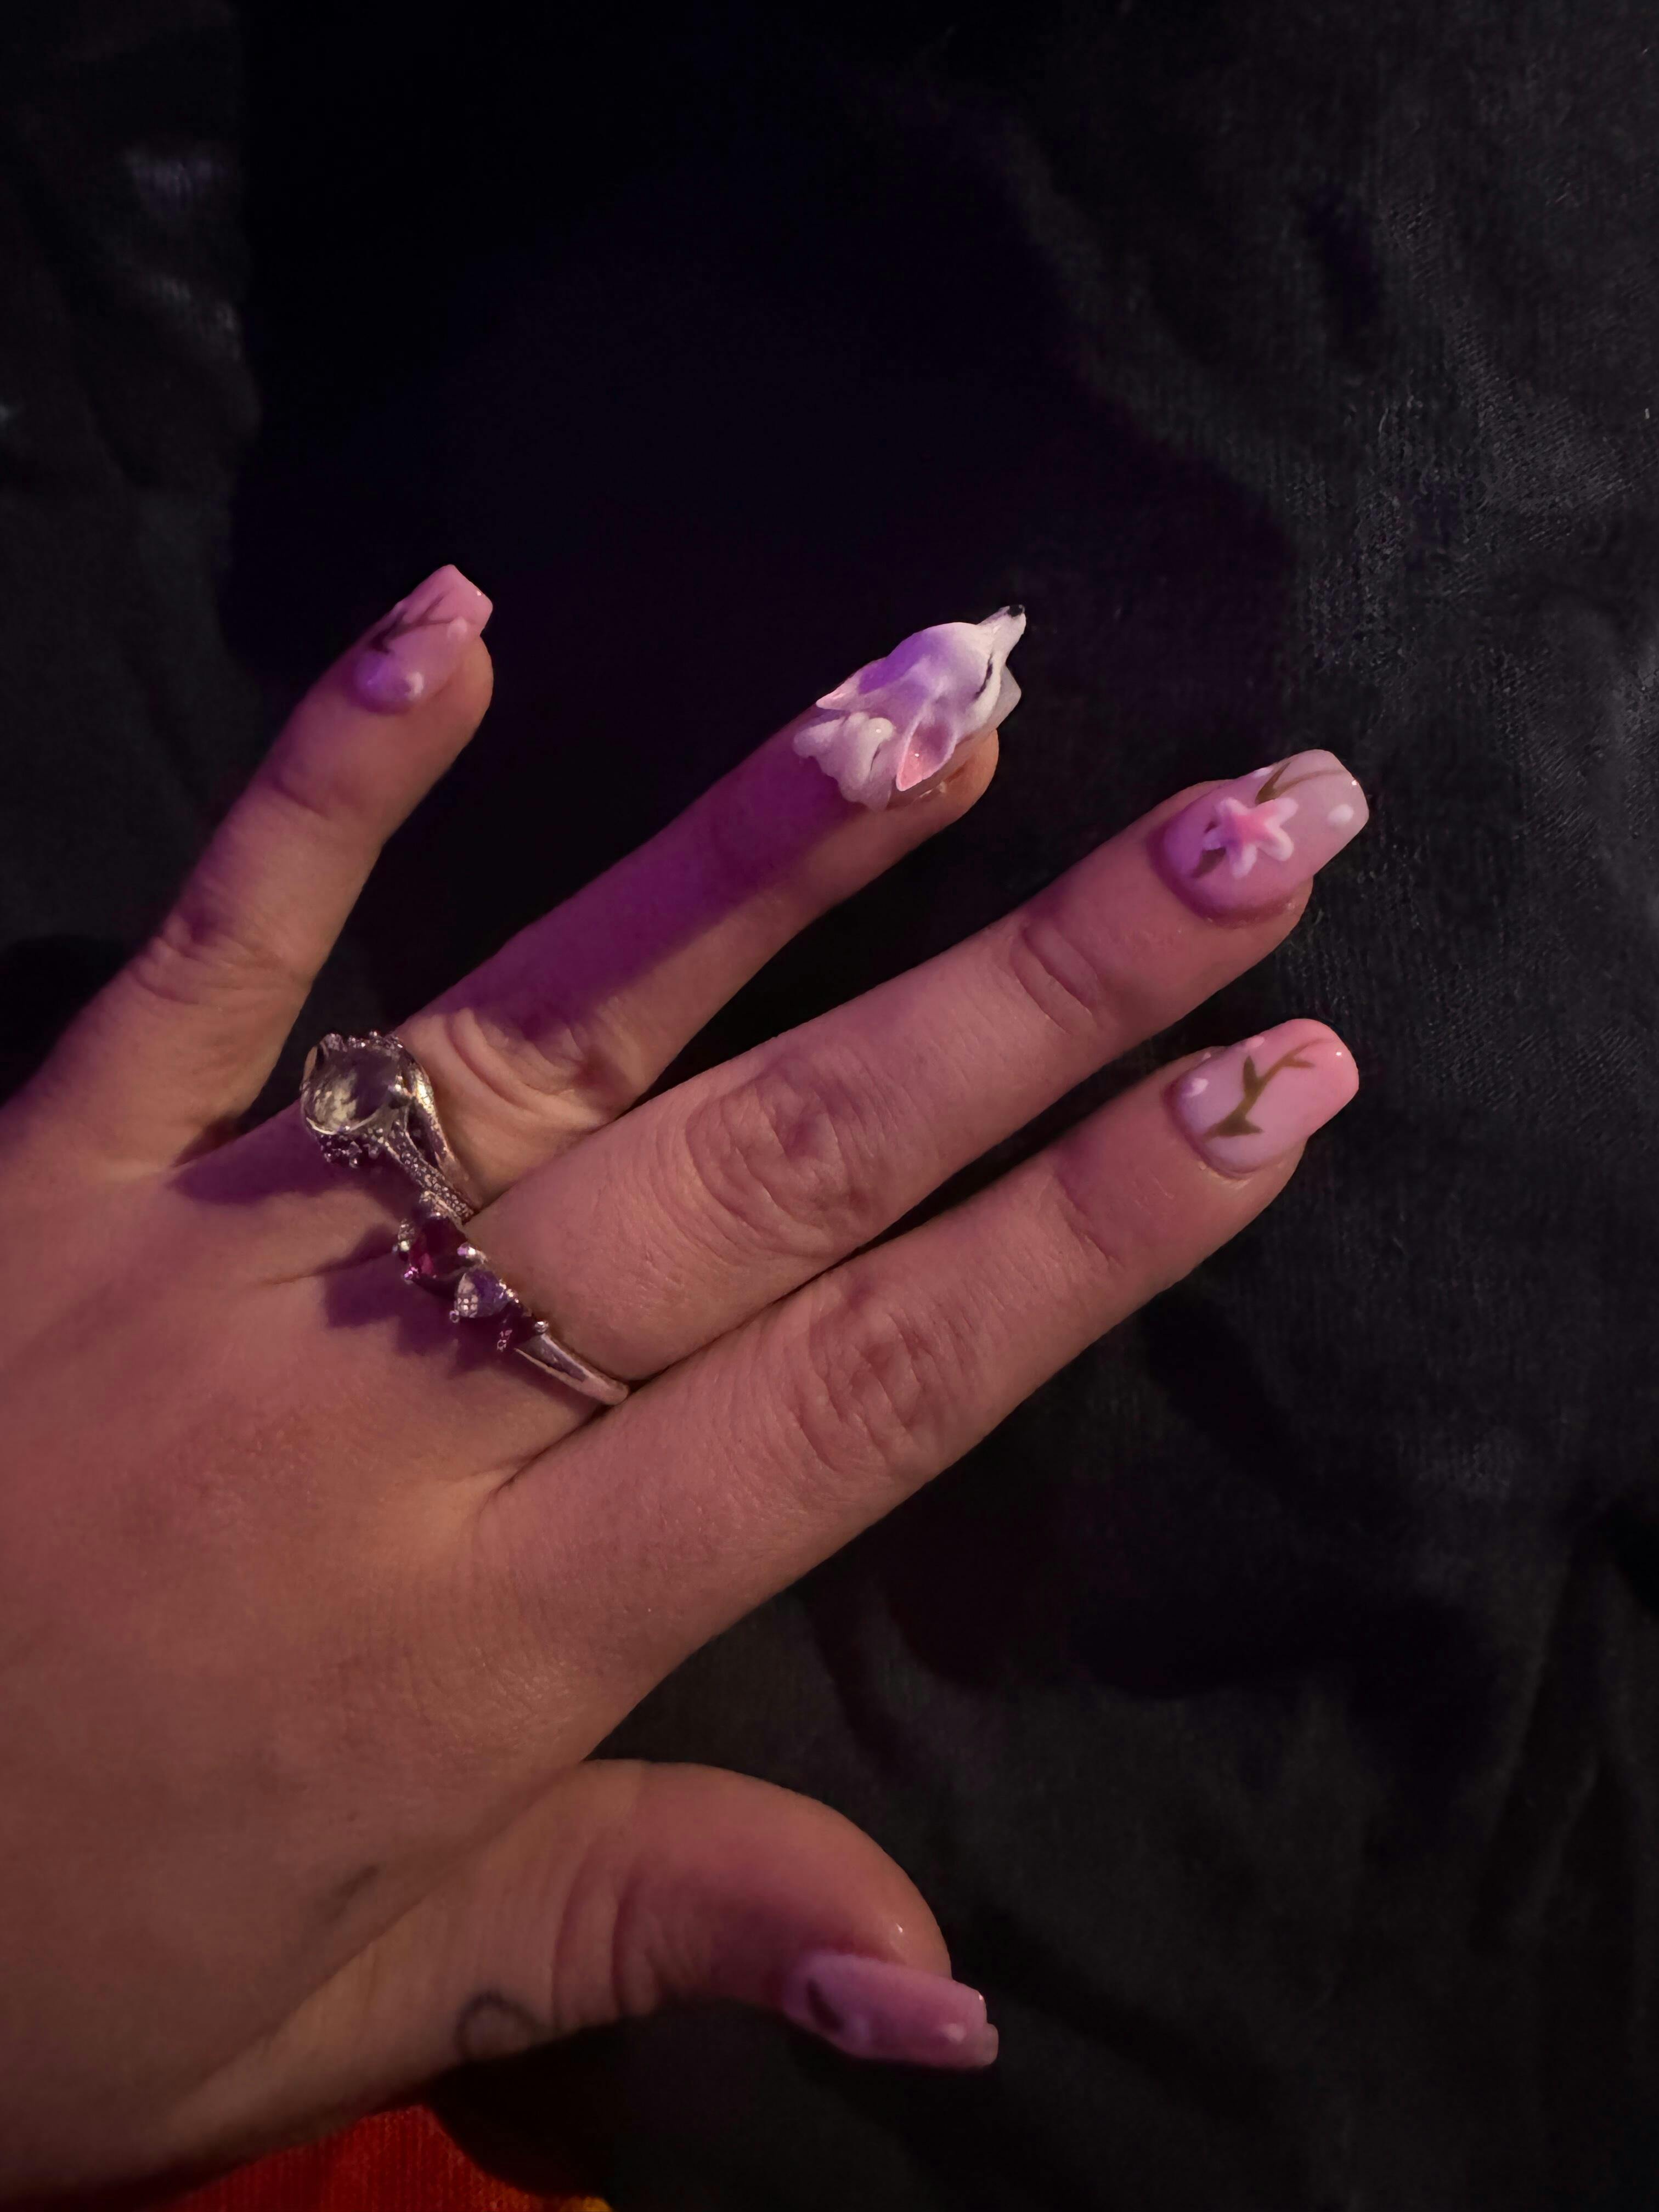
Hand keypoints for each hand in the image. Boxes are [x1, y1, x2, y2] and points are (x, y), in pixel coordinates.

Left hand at [0, 567, 1365, 2202]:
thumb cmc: (77, 1956)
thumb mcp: (382, 1991)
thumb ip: (671, 1930)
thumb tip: (958, 2006)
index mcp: (513, 1620)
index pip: (875, 1382)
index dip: (1096, 1231)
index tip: (1281, 1076)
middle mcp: (412, 1405)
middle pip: (780, 1165)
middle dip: (1041, 987)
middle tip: (1244, 827)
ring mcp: (234, 1253)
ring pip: (556, 1019)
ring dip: (772, 849)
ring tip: (964, 691)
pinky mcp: (64, 1162)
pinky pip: (220, 953)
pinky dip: (334, 783)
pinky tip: (462, 615)